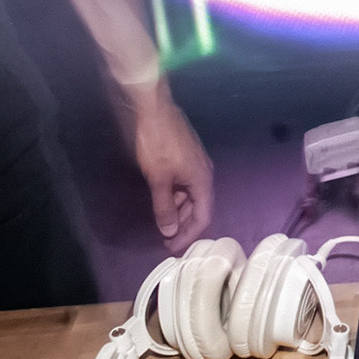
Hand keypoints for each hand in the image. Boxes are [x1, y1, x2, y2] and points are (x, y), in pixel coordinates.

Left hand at [126, 80, 213, 253]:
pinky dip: (176, 198)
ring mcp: (195, 166)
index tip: (172, 247)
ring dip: (179, 212)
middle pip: (199, 208)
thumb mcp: (158, 179)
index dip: (188, 235)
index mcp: (203, 180)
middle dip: (184, 226)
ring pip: (191, 197)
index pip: (203, 217)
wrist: (154, 111)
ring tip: (163, 225)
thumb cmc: (158, 144)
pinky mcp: (186, 159)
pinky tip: (163, 203)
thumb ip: (164, 207)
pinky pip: (185, 186)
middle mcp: (204, 174)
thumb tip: (169, 230)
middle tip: (166, 241)